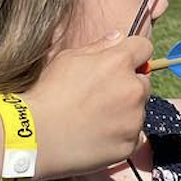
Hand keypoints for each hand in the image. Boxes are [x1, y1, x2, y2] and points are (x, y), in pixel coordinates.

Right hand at [27, 33, 152, 179]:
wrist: (37, 136)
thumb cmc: (49, 94)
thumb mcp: (68, 59)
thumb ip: (99, 46)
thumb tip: (119, 37)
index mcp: (119, 62)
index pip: (144, 48)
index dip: (133, 54)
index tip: (121, 63)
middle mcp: (133, 89)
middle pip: (143, 82)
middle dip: (129, 85)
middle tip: (101, 96)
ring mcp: (134, 119)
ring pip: (138, 110)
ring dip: (125, 111)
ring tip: (95, 118)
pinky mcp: (130, 144)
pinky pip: (133, 135)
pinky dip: (121, 135)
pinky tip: (98, 134)